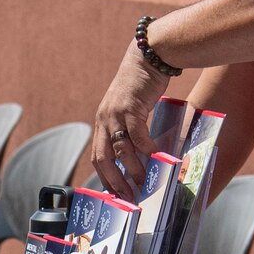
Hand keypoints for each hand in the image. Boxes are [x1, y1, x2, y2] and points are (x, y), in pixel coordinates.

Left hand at [90, 47, 171, 196]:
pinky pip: (137, 134)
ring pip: (121, 149)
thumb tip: (142, 154)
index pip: (97, 156)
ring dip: (132, 168)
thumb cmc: (141, 84)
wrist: (147, 56)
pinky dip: (146, 148)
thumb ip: (129, 129)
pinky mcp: (131, 106)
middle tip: (127, 196)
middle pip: (103, 158)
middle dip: (113, 180)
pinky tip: (156, 156)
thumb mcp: (129, 108)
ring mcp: (115, 113)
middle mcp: (104, 119)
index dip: (104, 176)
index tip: (115, 193)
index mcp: (102, 122)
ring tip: (144, 181)